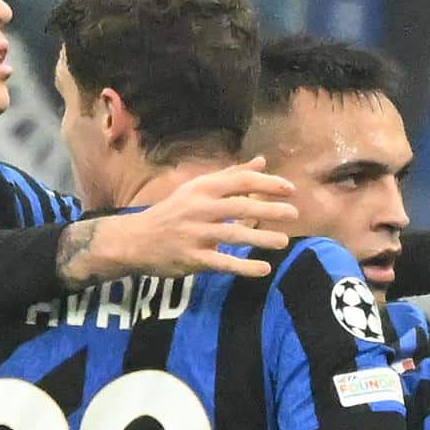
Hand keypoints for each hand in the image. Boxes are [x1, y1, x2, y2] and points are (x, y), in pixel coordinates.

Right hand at [66, 158, 299, 282]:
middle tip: (293, 213)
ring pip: (233, 235)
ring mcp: (195, 234)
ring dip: (260, 238)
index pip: (240, 182)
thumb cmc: (173, 212)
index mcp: (202, 189)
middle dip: (268, 209)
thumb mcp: (198, 189)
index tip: (289, 189)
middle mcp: (199, 208)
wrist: (136, 239)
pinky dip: (244, 267)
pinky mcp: (192, 258)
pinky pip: (222, 263)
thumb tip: (262, 161)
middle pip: (239, 207)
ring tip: (283, 241)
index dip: (266, 184)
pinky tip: (263, 268)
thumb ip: (231, 176)